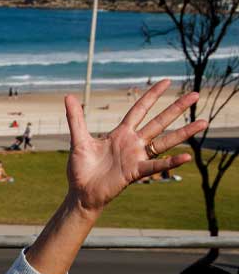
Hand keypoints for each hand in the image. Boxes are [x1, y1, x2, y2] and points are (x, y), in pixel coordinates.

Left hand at [64, 79, 206, 212]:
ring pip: (164, 141)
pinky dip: (170, 162)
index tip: (167, 81)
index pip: (139, 109)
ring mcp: (136, 157)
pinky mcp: (134, 172)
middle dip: (176, 108)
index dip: (152, 95)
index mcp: (120, 133)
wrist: (80, 193)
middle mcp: (132, 143)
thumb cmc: (81, 169)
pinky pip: (155, 166)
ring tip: (204, 122)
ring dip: (184, 133)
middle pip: (158, 121)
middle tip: (195, 94)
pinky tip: (186, 156)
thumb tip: (68, 96)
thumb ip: (76, 118)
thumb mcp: (77, 140)